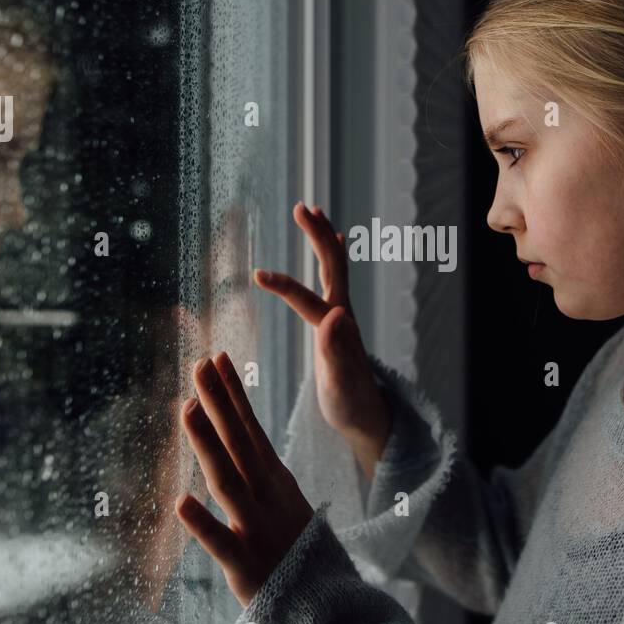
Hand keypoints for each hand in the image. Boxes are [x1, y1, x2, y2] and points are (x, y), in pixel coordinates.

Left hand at [175, 351, 314, 608]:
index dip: (233, 394)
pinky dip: (202, 522)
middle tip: (200, 363)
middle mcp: (268, 498)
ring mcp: (257, 529)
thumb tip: (245, 440)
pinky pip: (221, 542)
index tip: (218, 358)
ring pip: (228, 479)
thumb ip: (263, 473)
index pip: (251, 429)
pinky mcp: (246, 565)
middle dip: (219, 401)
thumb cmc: (300, 555)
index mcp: (276, 483)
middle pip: (239, 443)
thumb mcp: (287, 504)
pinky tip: (180, 501)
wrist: (330, 610)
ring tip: (186, 408)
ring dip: (206, 443)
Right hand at [254, 201, 391, 474]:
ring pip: (335, 267)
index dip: (284, 286)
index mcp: (337, 328)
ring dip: (323, 237)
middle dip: (316, 235)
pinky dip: (331, 255)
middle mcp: (343, 315)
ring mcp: (342, 316)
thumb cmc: (351, 405)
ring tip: (312, 210)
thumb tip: (337, 316)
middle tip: (301, 206)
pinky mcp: (339, 321)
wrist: (368, 417)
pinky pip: (336, 278)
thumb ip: (338, 351)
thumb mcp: (341, 383)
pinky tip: (332, 244)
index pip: (308, 299)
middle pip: (332, 266)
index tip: (256, 274)